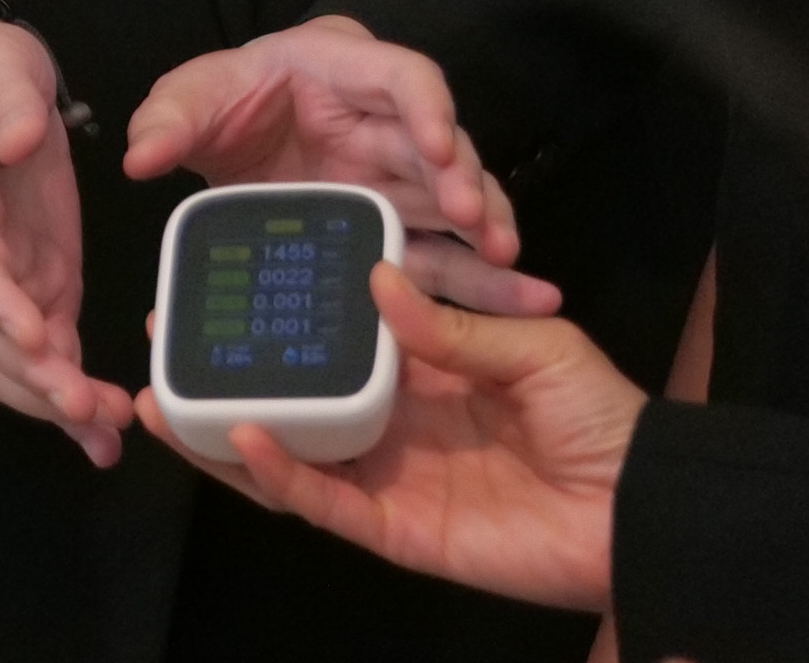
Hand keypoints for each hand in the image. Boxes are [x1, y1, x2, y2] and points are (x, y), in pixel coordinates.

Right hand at [0, 16, 125, 464]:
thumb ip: (4, 98)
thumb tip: (19, 139)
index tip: (35, 336)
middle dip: (31, 372)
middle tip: (87, 406)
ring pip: (6, 358)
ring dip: (49, 399)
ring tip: (105, 431)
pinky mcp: (37, 286)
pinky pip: (45, 354)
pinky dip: (70, 397)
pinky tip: (106, 432)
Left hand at [127, 19, 560, 315]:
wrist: (226, 143)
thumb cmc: (222, 103)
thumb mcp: (189, 101)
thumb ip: (166, 121)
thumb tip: (140, 156)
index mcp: (343, 67)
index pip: (402, 75)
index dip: (427, 108)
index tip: (439, 147)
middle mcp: (385, 116)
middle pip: (443, 142)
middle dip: (465, 180)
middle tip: (475, 224)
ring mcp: (397, 169)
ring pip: (456, 195)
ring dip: (485, 226)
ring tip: (506, 266)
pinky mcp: (397, 216)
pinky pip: (442, 241)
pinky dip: (474, 267)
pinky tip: (508, 295)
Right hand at [139, 260, 640, 614]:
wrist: (647, 511)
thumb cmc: (605, 421)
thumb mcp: (538, 348)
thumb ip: (453, 324)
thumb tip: (374, 280)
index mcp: (425, 369)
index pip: (333, 338)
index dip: (278, 314)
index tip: (220, 282)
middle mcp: (393, 421)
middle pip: (291, 396)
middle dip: (224, 372)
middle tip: (162, 342)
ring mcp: (389, 477)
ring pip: (288, 452)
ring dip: (223, 429)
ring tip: (162, 401)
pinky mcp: (396, 529)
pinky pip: (324, 503)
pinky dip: (278, 475)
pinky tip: (240, 438)